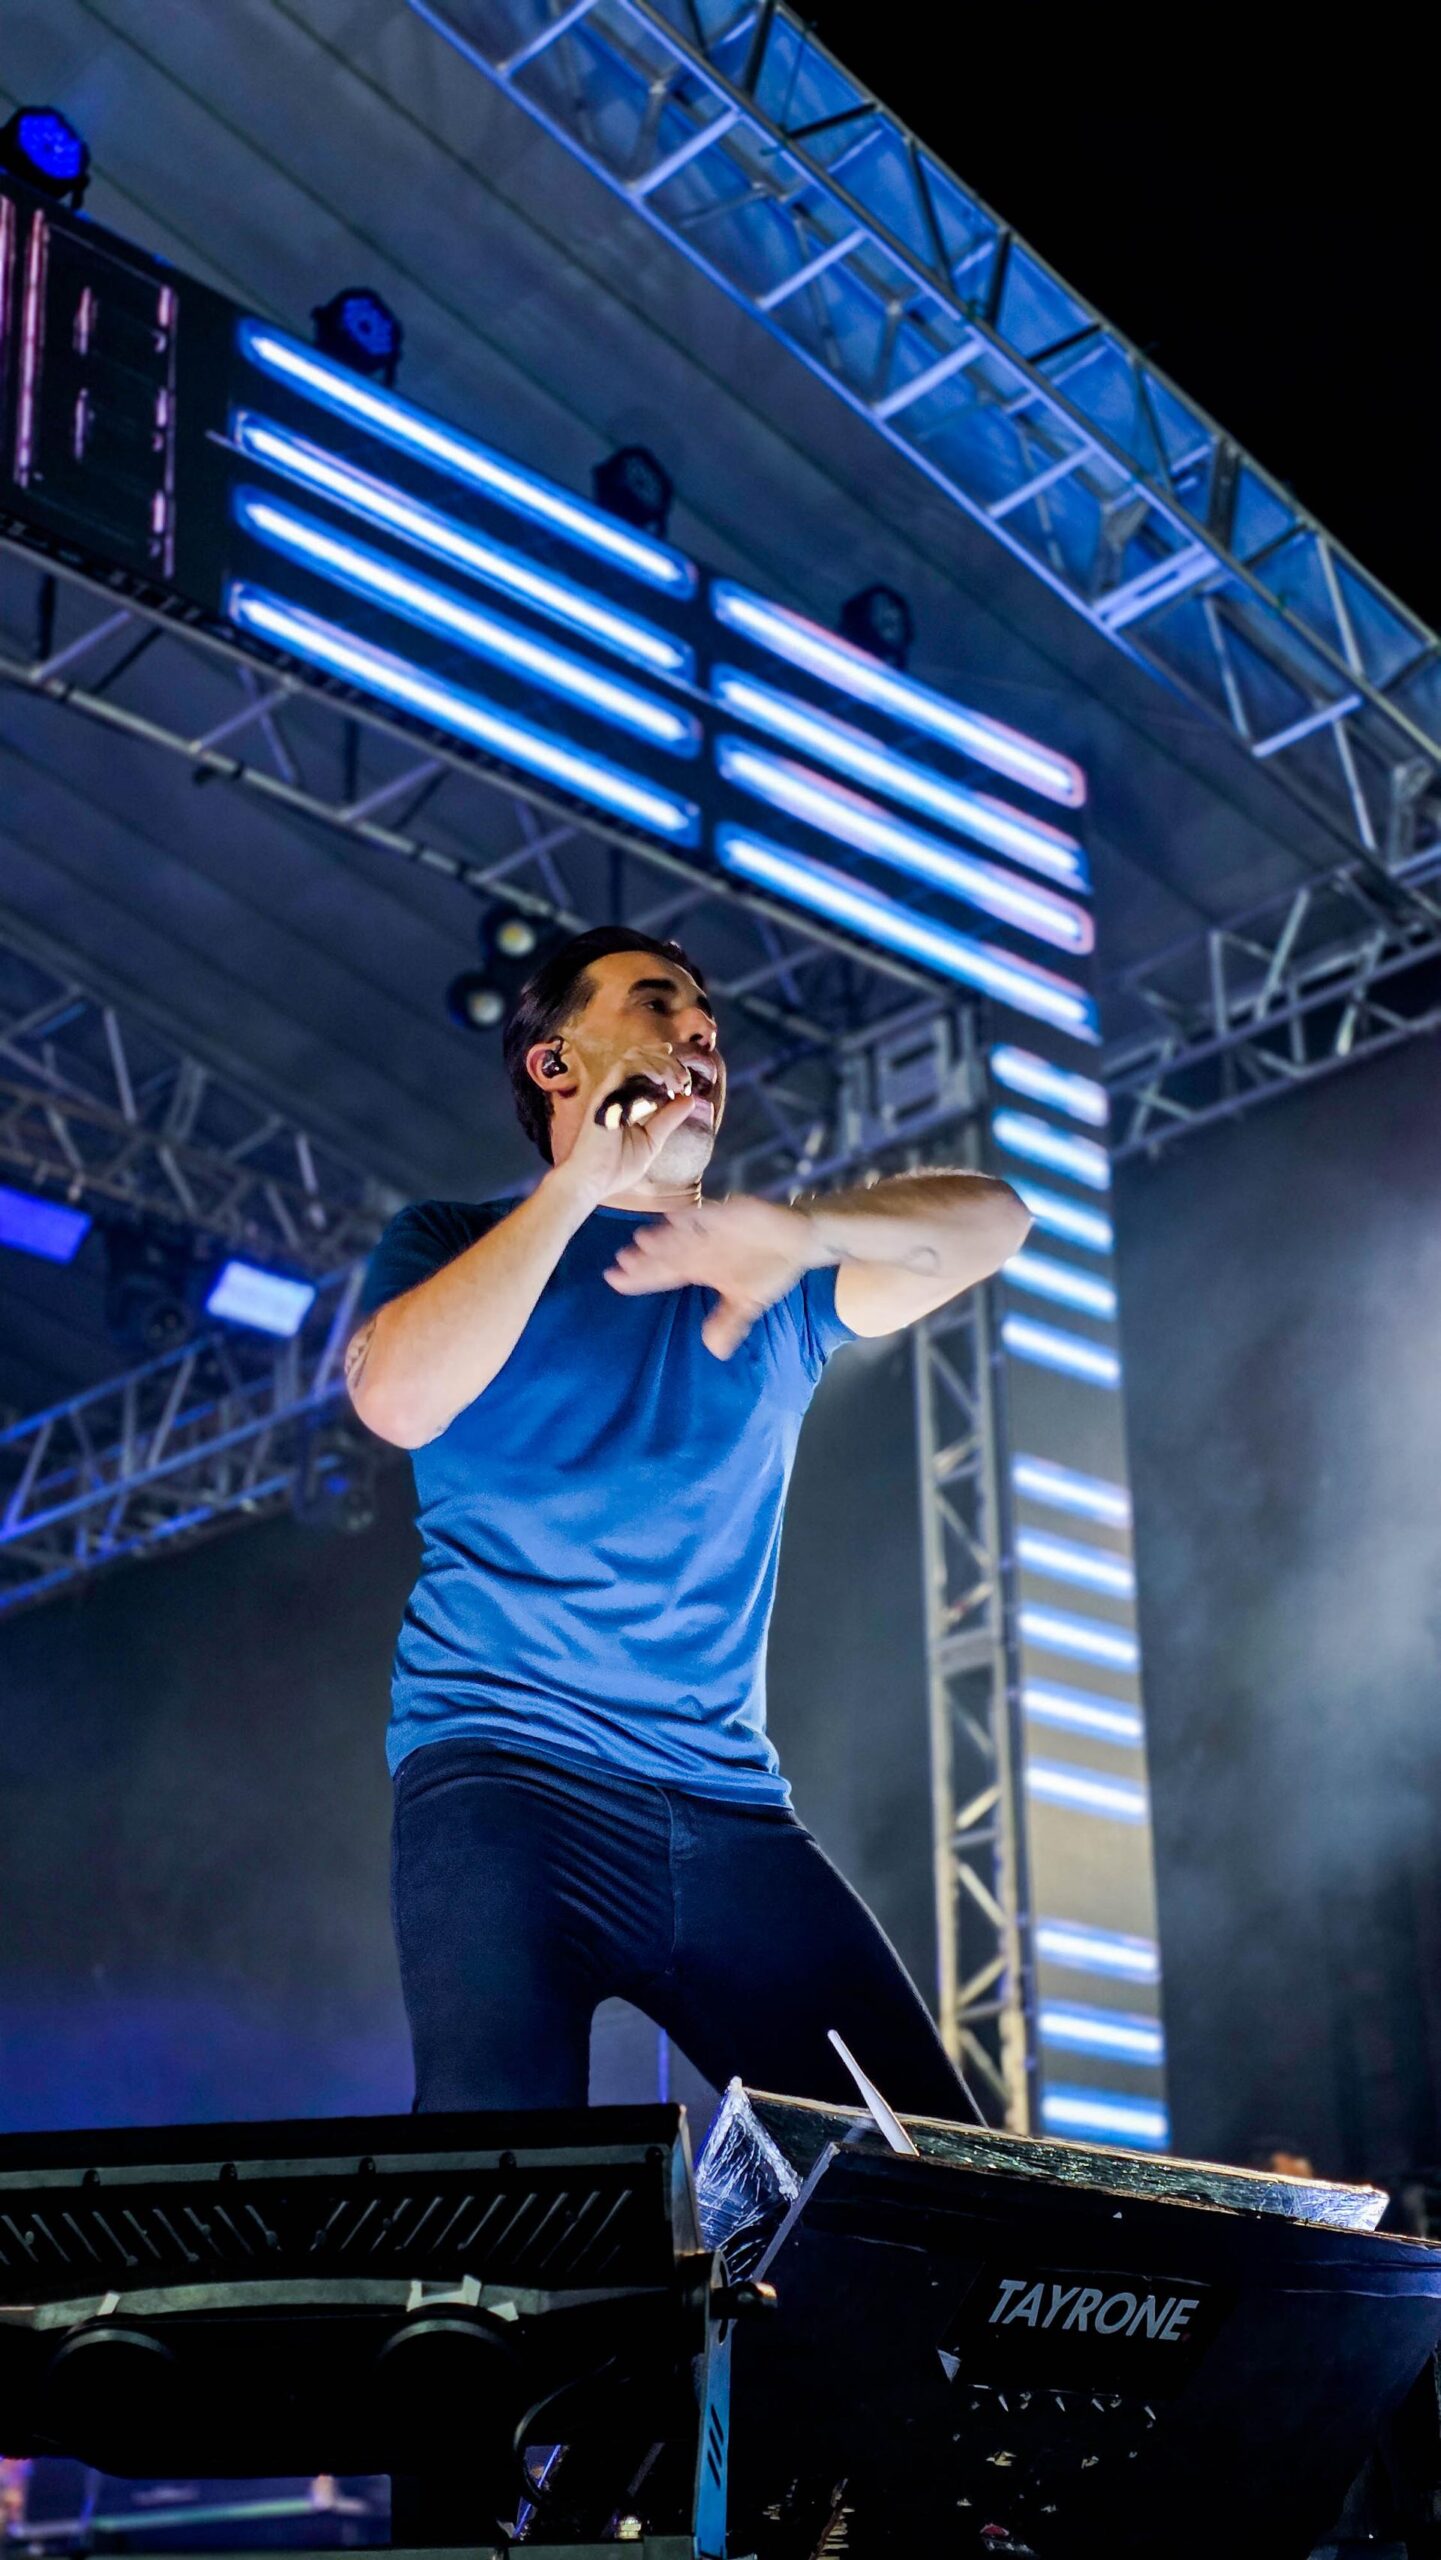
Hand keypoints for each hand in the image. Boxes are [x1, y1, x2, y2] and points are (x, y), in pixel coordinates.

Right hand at [548, 1038, 698, 1207]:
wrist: (592, 1183)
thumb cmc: (616, 1166)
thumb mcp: (652, 1140)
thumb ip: (668, 1119)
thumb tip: (691, 1099)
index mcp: (624, 1098)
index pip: (644, 1064)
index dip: (666, 1063)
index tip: (684, 1080)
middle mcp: (614, 1091)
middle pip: (640, 1055)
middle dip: (667, 1062)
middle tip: (683, 1080)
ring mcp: (608, 1092)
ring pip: (634, 1057)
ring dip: (660, 1064)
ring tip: (676, 1083)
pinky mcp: (603, 1097)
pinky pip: (624, 1071)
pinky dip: (646, 1070)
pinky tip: (663, 1083)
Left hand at [603, 1196, 825, 1357]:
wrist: (799, 1241)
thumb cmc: (768, 1267)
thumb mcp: (748, 1301)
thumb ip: (729, 1321)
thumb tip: (714, 1350)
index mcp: (698, 1266)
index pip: (662, 1273)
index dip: (638, 1277)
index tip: (612, 1280)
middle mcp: (699, 1247)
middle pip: (665, 1253)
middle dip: (645, 1258)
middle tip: (621, 1262)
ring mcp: (712, 1229)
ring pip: (681, 1234)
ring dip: (664, 1237)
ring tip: (642, 1241)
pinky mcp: (730, 1214)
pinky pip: (709, 1216)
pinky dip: (694, 1218)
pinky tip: (676, 1219)